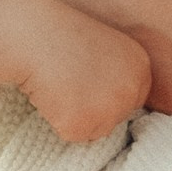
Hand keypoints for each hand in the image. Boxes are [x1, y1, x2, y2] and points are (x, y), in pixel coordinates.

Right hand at [0, 0, 152, 145]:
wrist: (31, 34)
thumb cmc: (60, 36)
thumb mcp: (104, 47)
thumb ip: (116, 74)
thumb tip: (114, 105)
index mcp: (140, 66)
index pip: (132, 99)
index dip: (106, 94)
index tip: (86, 82)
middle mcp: (132, 89)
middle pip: (116, 119)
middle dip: (93, 109)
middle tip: (70, 83)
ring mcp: (111, 108)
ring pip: (95, 131)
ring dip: (75, 116)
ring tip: (60, 86)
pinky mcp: (84, 124)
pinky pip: (72, 135)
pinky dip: (58, 122)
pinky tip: (51, 96)